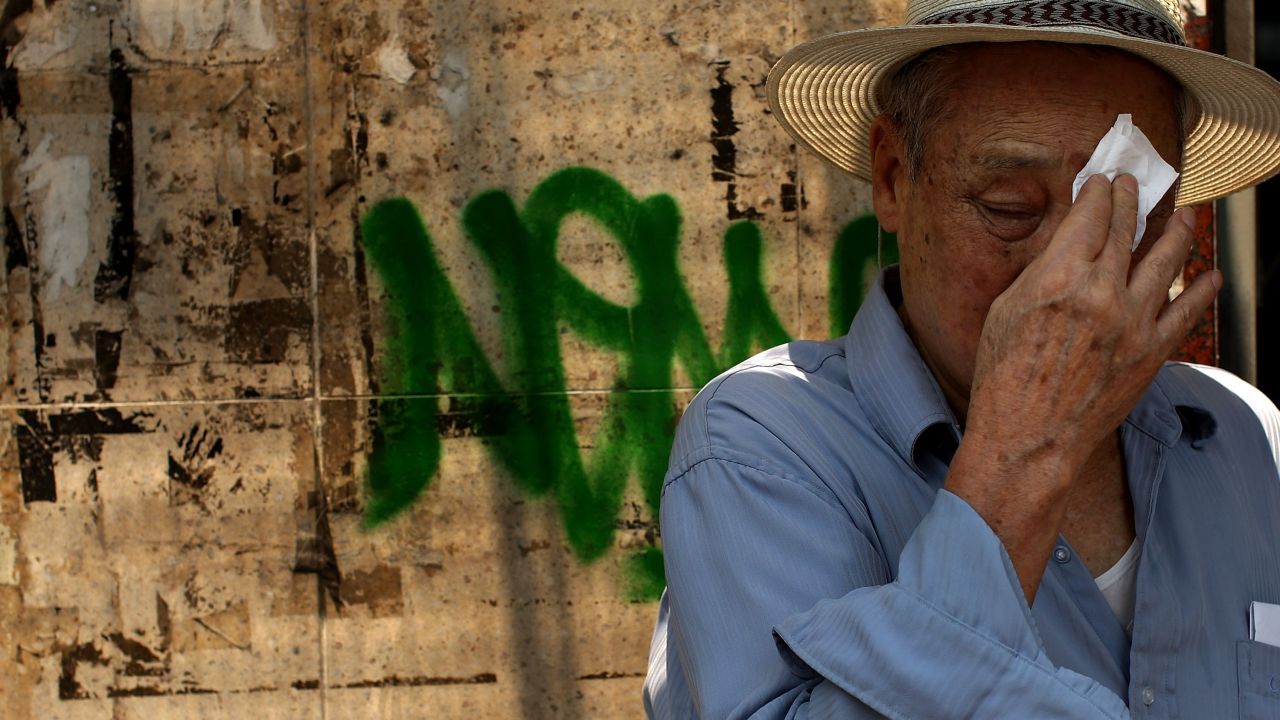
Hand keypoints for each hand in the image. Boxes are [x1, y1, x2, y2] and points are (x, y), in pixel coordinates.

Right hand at [946, 174, 1219, 601]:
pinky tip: (1210, 275)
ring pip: (1167, 259)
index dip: (1099, 191)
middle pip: (1127, 228)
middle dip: (1132, 199)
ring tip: (1183, 215)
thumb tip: (1064, 244)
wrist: (1029, 437)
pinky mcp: (1153, 351)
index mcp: (1059, 277)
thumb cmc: (1004, 379)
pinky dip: (1203, 289)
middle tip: (1136, 184)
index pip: (1089, 216)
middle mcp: (1102, 291)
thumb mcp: (1005, 311)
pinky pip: (1189, 312)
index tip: (1102, 179)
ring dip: (1177, 229)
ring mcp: (1134, 321)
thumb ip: (1040, 272)